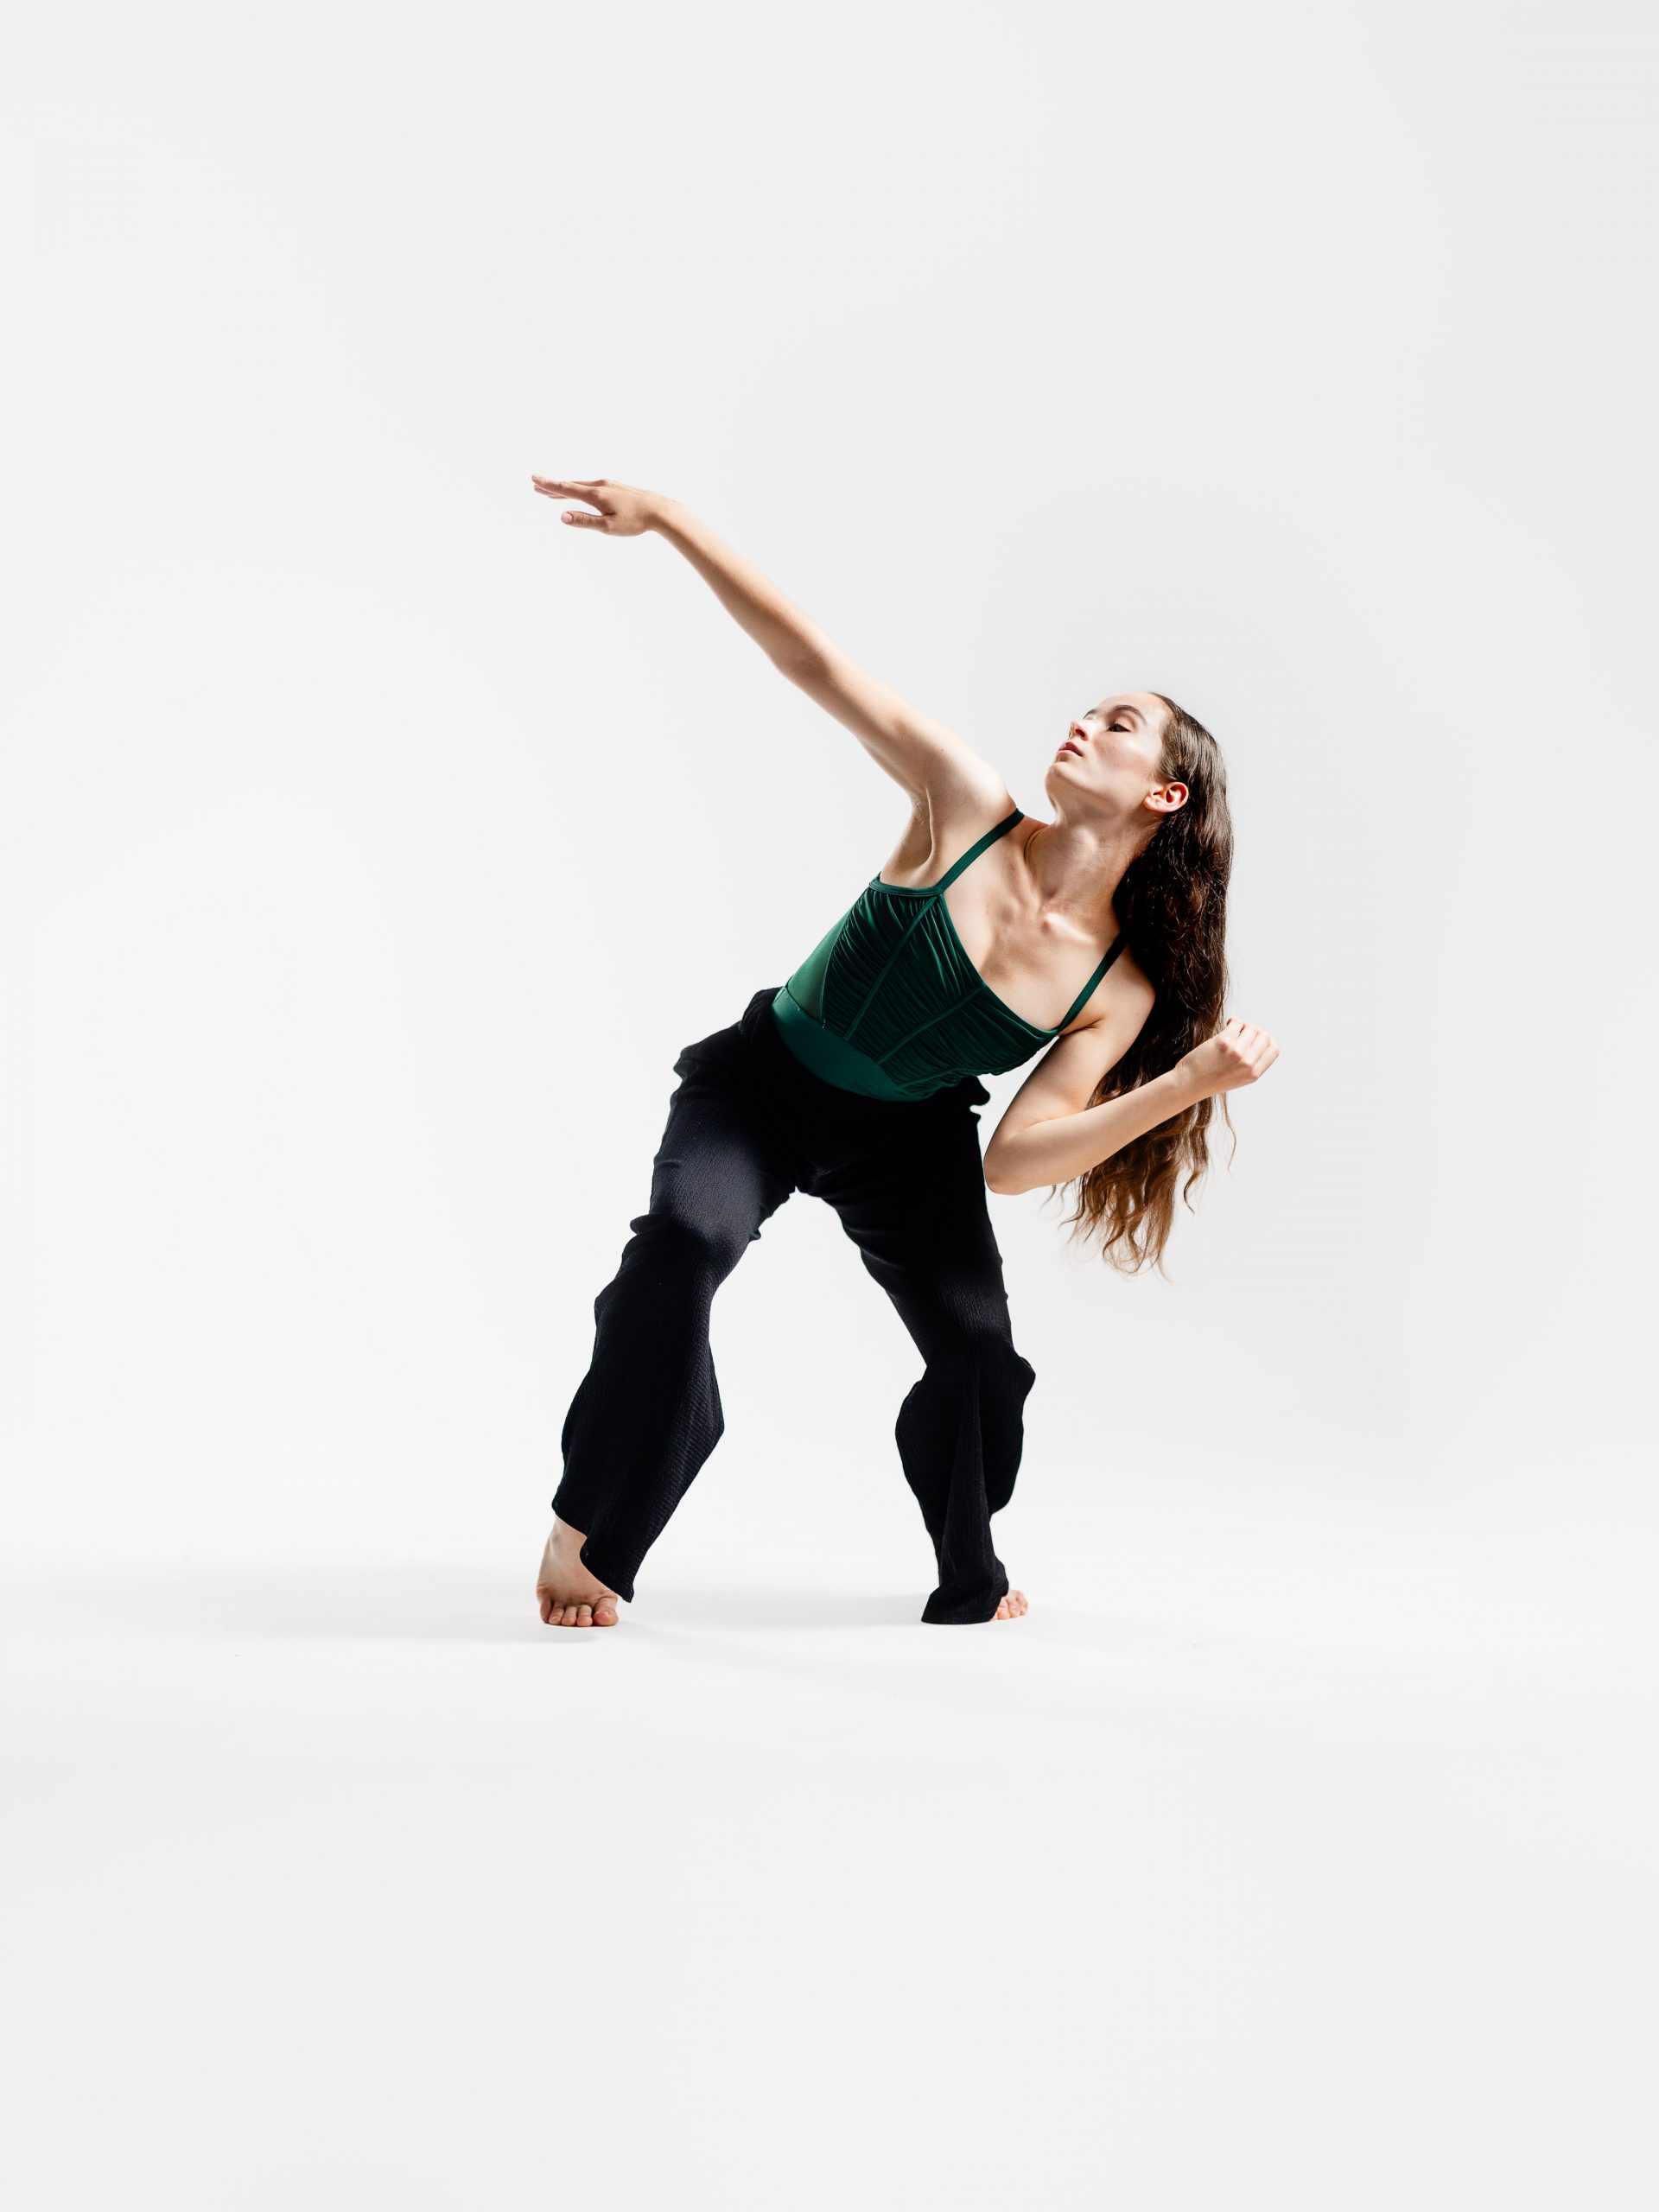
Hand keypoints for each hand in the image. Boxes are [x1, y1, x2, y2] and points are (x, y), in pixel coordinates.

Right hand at [530, 475, 666, 536]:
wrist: (659, 510)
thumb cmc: (635, 521)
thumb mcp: (608, 527)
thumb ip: (584, 521)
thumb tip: (562, 517)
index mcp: (596, 495)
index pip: (566, 489)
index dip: (549, 485)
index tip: (534, 480)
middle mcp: (600, 485)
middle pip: (571, 485)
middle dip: (553, 486)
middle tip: (536, 484)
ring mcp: (608, 484)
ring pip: (581, 485)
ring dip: (565, 488)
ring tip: (552, 492)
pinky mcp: (615, 487)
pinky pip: (591, 486)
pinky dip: (579, 489)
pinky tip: (579, 492)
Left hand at [1177, 1017, 1279, 1099]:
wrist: (1189, 1083)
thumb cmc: (1211, 1078)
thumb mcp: (1238, 1078)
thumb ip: (1252, 1063)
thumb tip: (1261, 1036)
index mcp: (1254, 1074)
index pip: (1274, 1049)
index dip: (1267, 1040)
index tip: (1256, 1038)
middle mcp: (1248, 1064)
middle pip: (1264, 1036)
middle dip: (1254, 1030)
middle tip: (1242, 1031)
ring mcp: (1237, 1052)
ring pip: (1251, 1028)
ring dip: (1243, 1025)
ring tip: (1233, 1028)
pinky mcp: (1224, 1042)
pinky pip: (1237, 1022)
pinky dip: (1233, 1021)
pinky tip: (1228, 1024)